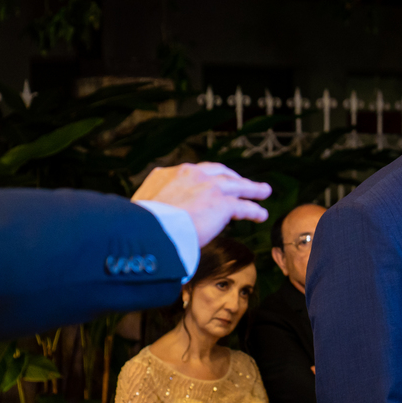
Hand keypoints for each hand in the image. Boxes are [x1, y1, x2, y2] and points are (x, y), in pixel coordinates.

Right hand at [133, 162, 271, 246]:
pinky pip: (243, 206)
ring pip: (236, 185)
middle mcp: (189, 174)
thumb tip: (146, 223)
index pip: (192, 173)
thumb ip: (150, 210)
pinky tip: (262, 215)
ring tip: (264, 191)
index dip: (204, 178)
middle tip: (241, 182)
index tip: (209, 184)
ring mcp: (207, 186)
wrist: (147, 230)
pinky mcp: (221, 202)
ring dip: (251, 188)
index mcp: (165, 175)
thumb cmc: (138, 227)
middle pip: (218, 172)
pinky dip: (254, 210)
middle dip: (232, 177)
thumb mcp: (139, 211)